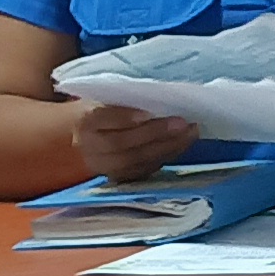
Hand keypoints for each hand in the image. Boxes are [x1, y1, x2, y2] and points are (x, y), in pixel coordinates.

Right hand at [74, 102, 196, 181]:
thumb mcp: (108, 98)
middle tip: (182, 123)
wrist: (89, 137)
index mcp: (84, 121)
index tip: (148, 112)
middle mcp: (90, 148)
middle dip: (155, 133)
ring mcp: (104, 167)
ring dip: (167, 147)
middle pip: (122, 144)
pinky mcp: (120, 177)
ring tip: (190, 132)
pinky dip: (166, 156)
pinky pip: (145, 169)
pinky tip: (183, 144)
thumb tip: (160, 98)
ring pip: (136, 160)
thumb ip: (126, 100)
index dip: (125, 118)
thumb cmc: (105, 109)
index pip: (103, 119)